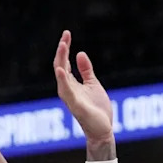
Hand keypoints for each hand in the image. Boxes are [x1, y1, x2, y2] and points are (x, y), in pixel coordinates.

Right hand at [53, 30, 112, 145]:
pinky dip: (62, 80)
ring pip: (61, 76)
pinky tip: (61, 69)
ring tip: (63, 45)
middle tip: (65, 35)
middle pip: (60, 66)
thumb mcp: (92, 84)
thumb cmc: (97, 109)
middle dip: (62, 50)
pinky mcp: (76, 105)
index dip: (64, 48)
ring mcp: (70, 98)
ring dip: (61, 60)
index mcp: (71, 85)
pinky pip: (67, 91)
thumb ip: (85, 70)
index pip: (63, 63)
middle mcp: (67, 90)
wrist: (102, 129)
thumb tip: (80, 53)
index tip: (67, 33)